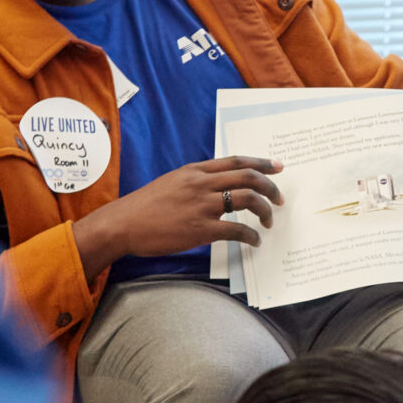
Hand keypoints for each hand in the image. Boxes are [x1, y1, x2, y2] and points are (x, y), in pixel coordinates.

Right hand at [74, 156, 282, 275]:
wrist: (122, 224)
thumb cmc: (144, 207)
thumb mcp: (172, 183)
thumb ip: (195, 181)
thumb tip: (218, 186)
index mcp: (195, 171)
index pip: (236, 161)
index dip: (261, 163)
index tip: (278, 166)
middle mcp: (201, 184)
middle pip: (248, 177)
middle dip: (270, 186)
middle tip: (280, 198)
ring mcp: (202, 205)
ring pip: (247, 199)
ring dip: (265, 210)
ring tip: (269, 221)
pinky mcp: (200, 229)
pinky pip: (236, 229)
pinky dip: (251, 236)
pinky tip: (254, 241)